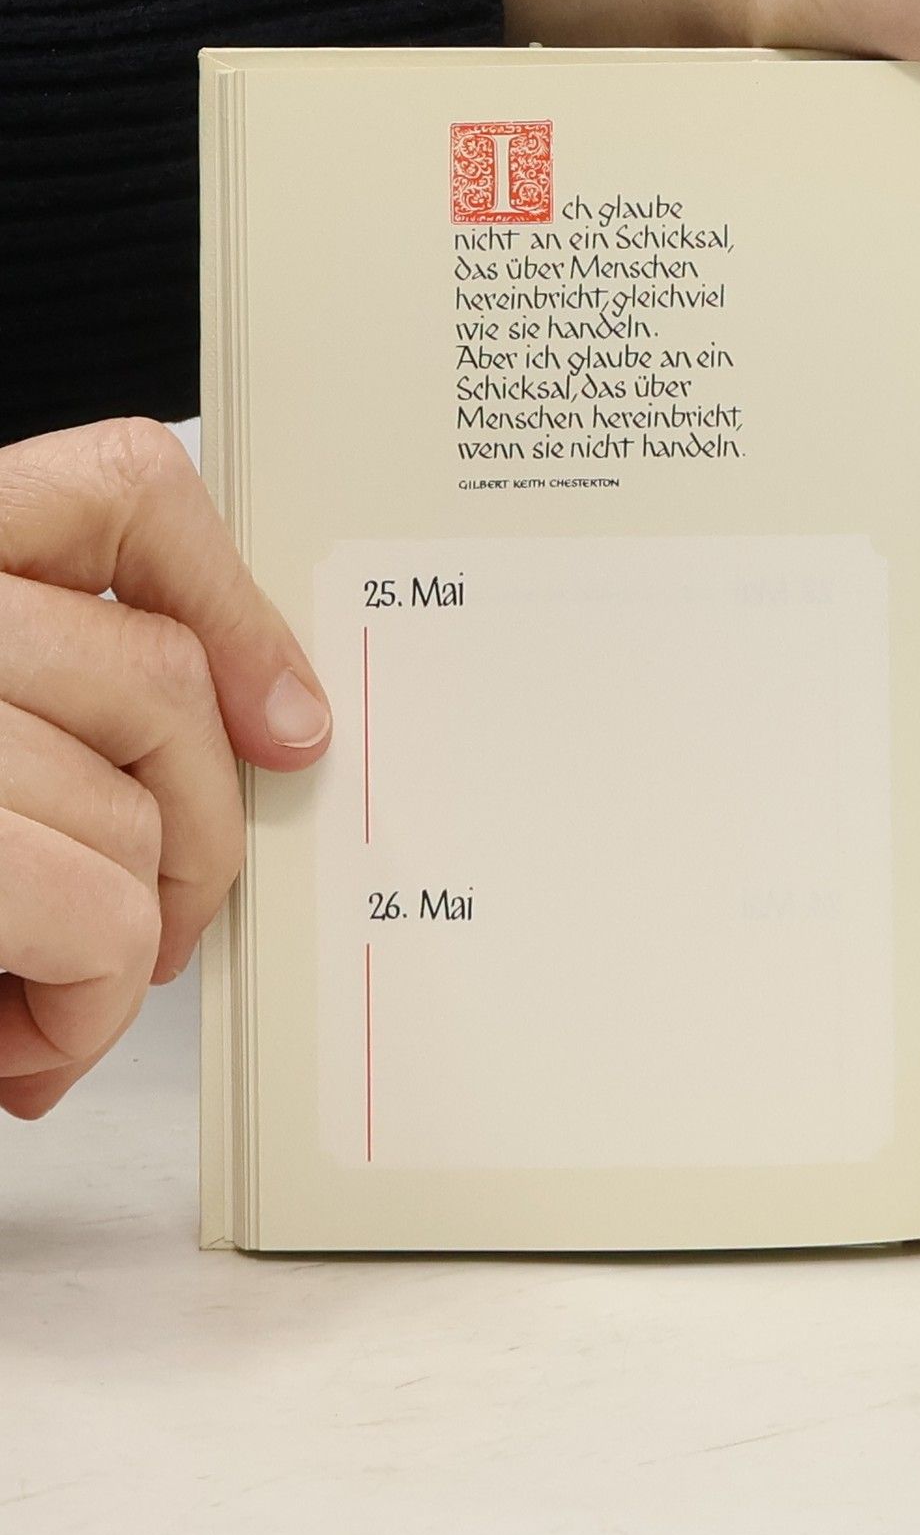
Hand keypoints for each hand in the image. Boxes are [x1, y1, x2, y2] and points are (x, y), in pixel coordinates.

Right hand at [0, 420, 330, 1118]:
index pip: (117, 490)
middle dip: (195, 834)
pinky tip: (18, 1044)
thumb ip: (65, 700)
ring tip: (41, 996)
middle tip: (152, 919)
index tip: (279, 711)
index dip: (228, 602)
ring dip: (119, 949)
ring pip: (136, 816)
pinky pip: (99, 917)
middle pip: (159, 678)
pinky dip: (85, 1011)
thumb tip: (268, 721)